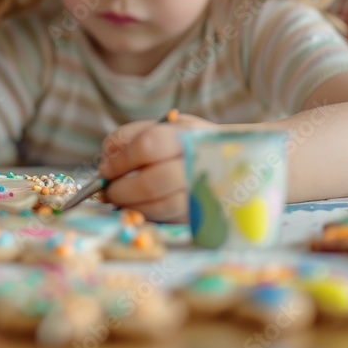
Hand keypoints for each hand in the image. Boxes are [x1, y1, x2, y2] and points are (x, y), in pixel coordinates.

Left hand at [98, 113, 214, 221]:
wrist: (242, 164)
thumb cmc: (195, 142)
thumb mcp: (168, 126)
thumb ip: (133, 135)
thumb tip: (107, 157)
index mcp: (190, 136)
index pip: (148, 146)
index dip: (121, 161)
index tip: (105, 169)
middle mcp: (201, 165)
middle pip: (152, 182)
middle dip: (121, 190)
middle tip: (107, 191)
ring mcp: (206, 194)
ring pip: (160, 207)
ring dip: (132, 206)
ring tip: (120, 200)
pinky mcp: (207, 217)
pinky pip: (171, 221)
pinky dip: (149, 216)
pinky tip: (140, 208)